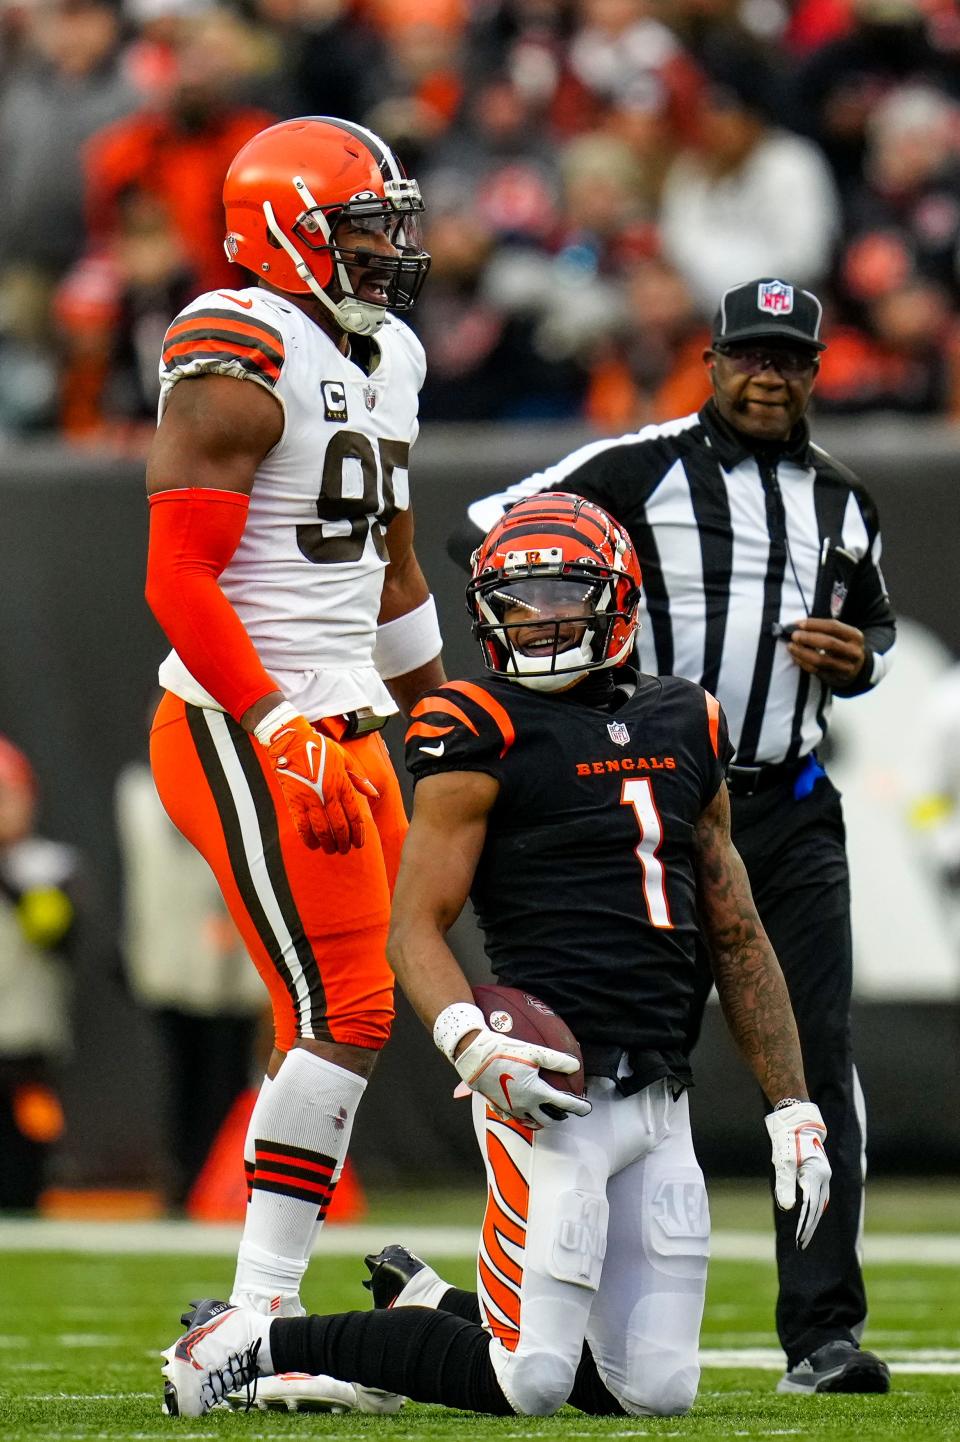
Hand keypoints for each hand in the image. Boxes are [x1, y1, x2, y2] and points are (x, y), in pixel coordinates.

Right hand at [258, 710, 377, 853]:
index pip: (355, 815)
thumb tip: (375, 794)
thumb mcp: (345, 758)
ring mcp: (310, 800)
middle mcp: (328, 795)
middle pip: (340, 827)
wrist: (291, 741)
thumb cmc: (319, 748)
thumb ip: (360, 778)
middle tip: (345, 850)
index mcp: (342, 785)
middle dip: (344, 842)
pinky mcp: (294, 802)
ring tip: (331, 850)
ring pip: (323, 830)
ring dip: (328, 843)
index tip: (359, 844)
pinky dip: (308, 838)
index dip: (358, 833)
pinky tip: (313, 845)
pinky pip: (302, 826)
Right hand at [453, 1027, 591, 1128]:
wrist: (474, 1056)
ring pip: (529, 1121)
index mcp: (536, 1093)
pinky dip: (521, 1116)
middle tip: (565, 1112)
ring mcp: (510, 1108)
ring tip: (545, 1112)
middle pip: (547, 1119)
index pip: (563, 1104)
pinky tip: (521, 1109)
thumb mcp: (534, 1052)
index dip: (578, 1107)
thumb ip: (557, 1060)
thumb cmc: (504, 1051)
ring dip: (540, 1119)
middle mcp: (524, 1105)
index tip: (587, 1109)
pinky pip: (512, 1117)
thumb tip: (575, 1066)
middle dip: (559, 1117)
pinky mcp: (497, 1106)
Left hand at [765, 1101, 830, 1248]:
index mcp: (815, 1175)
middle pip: (817, 1208)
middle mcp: (824, 1177)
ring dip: (812, 1220)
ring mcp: (824, 1176)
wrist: (798, 1122)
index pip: (809, 1206)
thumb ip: (785, 1185)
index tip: (798, 1240)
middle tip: (801, 1245)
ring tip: (804, 1236)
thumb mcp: (783, 1163)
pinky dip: (814, 1209)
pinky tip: (808, 1218)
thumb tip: (788, 1208)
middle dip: (809, 1227)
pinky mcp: (821, 1174)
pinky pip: (819, 1196)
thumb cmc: (788, 1141)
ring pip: (820, 1203)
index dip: (803, 1224)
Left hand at [786, 618, 865, 684]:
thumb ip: (824, 629)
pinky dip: (803, 663)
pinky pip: (817, 670)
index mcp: (855, 636)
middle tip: (794, 636)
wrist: (856, 669)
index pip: (833, 627)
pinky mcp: (836, 678)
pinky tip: (796, 657)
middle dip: (808, 638)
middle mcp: (854, 652)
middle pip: (829, 643)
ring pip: (821, 660)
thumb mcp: (841, 635)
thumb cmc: (842, 646)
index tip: (799, 624)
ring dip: (802, 652)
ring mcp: (847, 667)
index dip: (814, 624)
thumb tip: (797, 624)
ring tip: (791, 647)